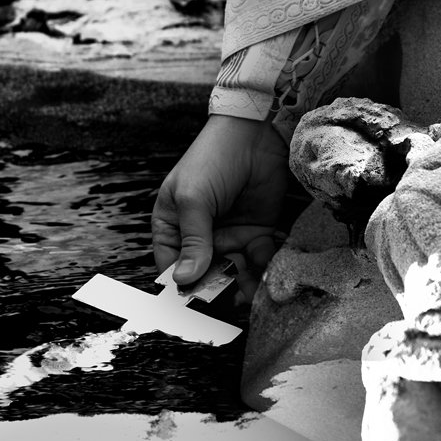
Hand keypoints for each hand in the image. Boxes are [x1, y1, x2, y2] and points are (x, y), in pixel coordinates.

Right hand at [152, 114, 289, 286]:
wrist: (256, 134)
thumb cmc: (212, 159)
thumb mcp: (194, 199)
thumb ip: (193, 241)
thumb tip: (184, 280)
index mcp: (172, 228)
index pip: (172, 268)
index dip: (182, 289)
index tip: (195, 307)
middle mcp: (200, 237)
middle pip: (205, 277)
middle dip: (217, 292)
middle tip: (229, 302)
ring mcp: (229, 236)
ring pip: (234, 274)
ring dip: (242, 285)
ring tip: (250, 291)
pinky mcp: (257, 232)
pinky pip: (259, 260)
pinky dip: (263, 269)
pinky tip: (267, 272)